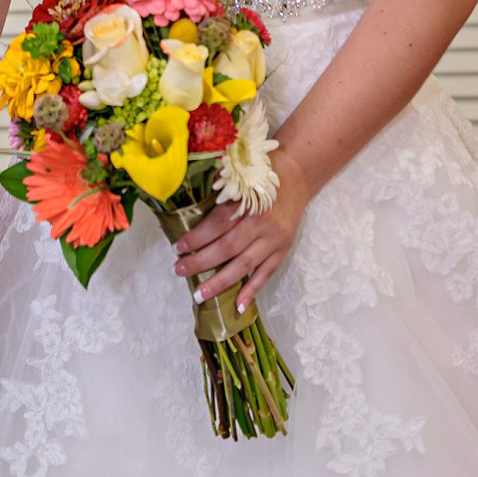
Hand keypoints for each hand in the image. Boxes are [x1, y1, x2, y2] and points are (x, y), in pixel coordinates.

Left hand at [172, 152, 312, 312]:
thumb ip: (220, 185)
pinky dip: (252, 290)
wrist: (299, 175)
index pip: (218, 223)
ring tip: (199, 294)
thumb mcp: (241, 170)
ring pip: (244, 265)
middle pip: (228, 247)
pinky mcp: (283, 249)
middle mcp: (263, 222)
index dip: (197, 237)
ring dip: (220, 282)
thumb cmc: (263, 171)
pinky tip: (238, 306)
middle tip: (179, 269)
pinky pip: (266, 273)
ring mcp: (275, 239)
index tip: (178, 246)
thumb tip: (188, 202)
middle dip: (201, 261)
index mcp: (250, 200)